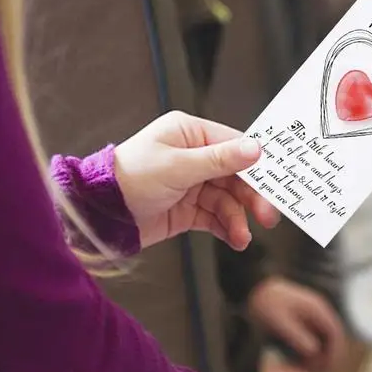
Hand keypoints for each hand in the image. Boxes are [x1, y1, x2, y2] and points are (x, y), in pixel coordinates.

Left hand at [113, 111, 279, 249]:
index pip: (234, 144)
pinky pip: (216, 216)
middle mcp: (194, 156)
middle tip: (267, 215)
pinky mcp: (188, 209)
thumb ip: (219, 159)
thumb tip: (256, 148)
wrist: (97, 216)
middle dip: (252, 197)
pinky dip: (228, 227)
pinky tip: (236, 238)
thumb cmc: (129, 178)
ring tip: (243, 236)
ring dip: (239, 218)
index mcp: (190, 133)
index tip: (275, 181)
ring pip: (228, 199)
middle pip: (236, 175)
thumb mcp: (177, 166)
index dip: (256, 164)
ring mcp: (192, 183)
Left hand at [250, 277, 345, 369]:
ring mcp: (311, 312)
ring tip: (307, 367)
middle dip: (327, 354)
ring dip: (319, 352)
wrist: (256, 286)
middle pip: (331, 335)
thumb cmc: (267, 303)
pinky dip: (311, 347)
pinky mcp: (303, 317)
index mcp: (317, 308)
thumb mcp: (280, 321)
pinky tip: (300, 357)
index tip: (326, 368)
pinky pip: (313, 334)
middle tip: (315, 371)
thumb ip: (297, 335)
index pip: (334, 332)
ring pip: (323, 336)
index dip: (334, 351)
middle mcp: (318, 310)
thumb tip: (314, 352)